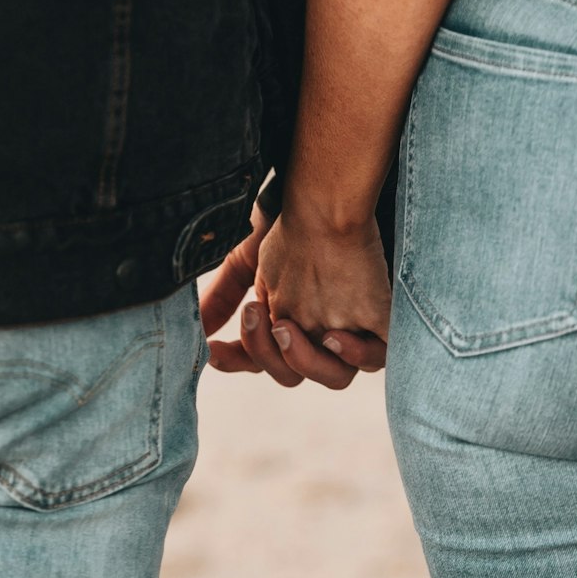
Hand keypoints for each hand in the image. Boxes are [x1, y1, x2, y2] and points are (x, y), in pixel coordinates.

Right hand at [200, 204, 383, 388]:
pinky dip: (355, 354)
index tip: (214, 351)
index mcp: (287, 326)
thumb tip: (196, 328)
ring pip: (334, 375)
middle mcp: (317, 335)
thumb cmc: (294, 229)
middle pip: (294, 374)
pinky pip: (376, 358)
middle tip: (253, 314)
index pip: (263, 360)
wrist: (327, 201)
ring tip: (286, 327)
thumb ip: (223, 297)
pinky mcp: (380, 319)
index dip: (239, 361)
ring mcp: (350, 331)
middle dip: (266, 353)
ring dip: (304, 359)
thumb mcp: (247, 263)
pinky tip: (334, 335)